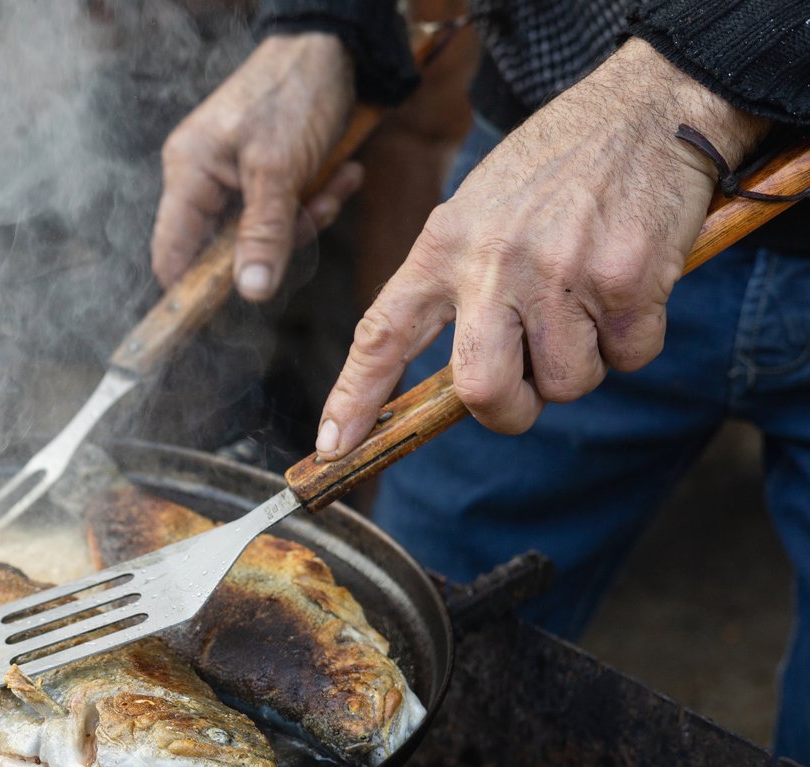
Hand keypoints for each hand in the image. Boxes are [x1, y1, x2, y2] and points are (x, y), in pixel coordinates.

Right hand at [153, 33, 361, 300]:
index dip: (193, 290)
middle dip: (276, 242)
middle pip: (225, 250)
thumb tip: (249, 292)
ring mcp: (235, 177)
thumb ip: (263, 233)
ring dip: (306, 218)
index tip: (229, 310)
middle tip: (311, 216)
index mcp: (188, 174)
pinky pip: (285, 210)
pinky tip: (343, 173)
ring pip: (263, 232)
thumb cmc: (294, 92)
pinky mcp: (266, 173)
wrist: (335, 45)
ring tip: (335, 184)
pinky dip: (316, 199)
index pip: (171, 254)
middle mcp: (204, 179)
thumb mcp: (279, 170)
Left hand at [313, 38, 769, 458]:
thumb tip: (458, 384)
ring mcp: (559, 274)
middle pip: (482, 390)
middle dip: (510, 411)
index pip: (381, 335)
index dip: (353, 398)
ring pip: (566, 384)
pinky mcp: (626, 280)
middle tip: (528, 390)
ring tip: (586, 301)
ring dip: (583, 363)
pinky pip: (629, 356)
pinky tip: (629, 285)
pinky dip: (634, 338)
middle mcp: (492, 264)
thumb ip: (454, 284)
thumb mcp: (476, 210)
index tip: (332, 448)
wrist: (646, 108)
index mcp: (441, 247)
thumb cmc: (553, 169)